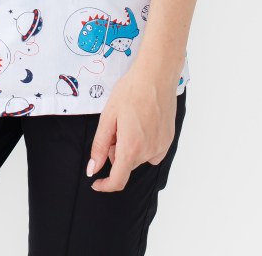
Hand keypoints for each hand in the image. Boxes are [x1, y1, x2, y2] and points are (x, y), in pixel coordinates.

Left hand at [86, 64, 177, 192]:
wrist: (156, 76)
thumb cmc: (130, 91)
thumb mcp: (108, 117)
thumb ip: (100, 146)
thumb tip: (93, 169)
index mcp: (131, 148)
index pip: (118, 180)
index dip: (105, 185)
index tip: (96, 181)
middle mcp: (149, 152)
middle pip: (126, 164)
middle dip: (116, 151)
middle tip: (115, 126)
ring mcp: (161, 147)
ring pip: (138, 157)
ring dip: (130, 147)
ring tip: (130, 120)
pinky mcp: (169, 140)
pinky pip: (151, 151)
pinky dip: (143, 144)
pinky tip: (142, 123)